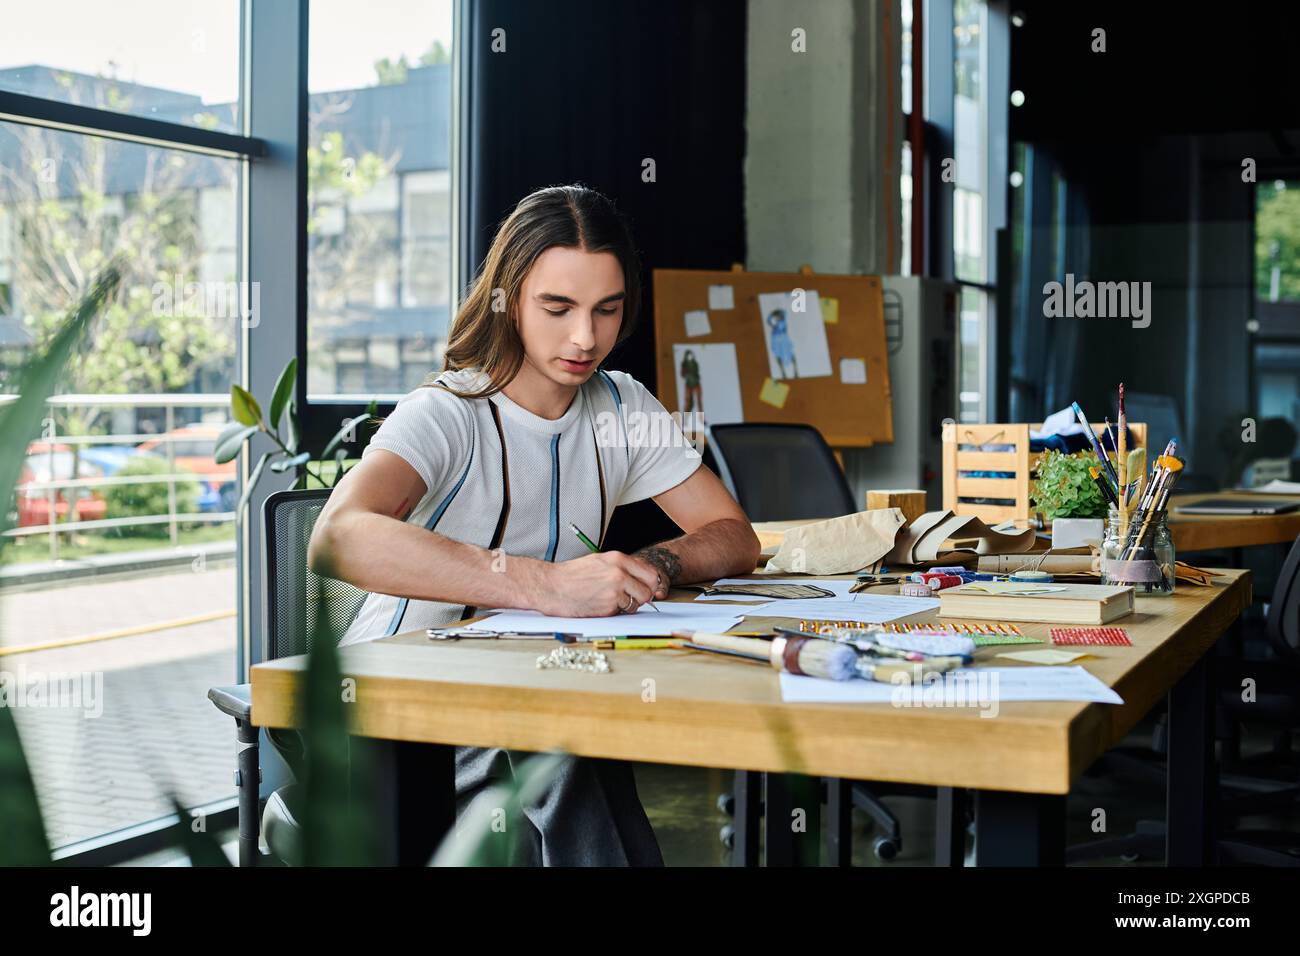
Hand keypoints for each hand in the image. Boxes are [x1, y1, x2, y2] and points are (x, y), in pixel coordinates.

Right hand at [533, 551, 662, 616]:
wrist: (550, 586)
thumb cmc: (571, 575)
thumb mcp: (599, 561)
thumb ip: (620, 567)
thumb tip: (641, 577)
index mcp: (617, 559)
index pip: (650, 573)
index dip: (650, 584)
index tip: (646, 589)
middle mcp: (619, 573)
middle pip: (648, 590)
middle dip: (642, 596)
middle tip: (631, 598)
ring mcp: (614, 590)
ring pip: (637, 603)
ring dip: (628, 606)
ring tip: (610, 601)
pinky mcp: (608, 606)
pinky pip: (622, 612)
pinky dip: (615, 612)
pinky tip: (600, 605)